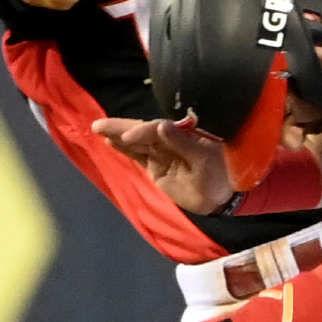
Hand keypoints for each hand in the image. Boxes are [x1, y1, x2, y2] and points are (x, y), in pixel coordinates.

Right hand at [93, 116, 233, 213]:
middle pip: (142, 131)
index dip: (142, 131)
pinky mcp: (157, 167)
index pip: (158, 129)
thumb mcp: (204, 159)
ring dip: (118, 136)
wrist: (222, 197)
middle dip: (121, 128)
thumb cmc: (220, 174)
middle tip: (99, 125)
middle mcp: (170, 140)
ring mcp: (162, 154)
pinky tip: (111, 142)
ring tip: (98, 129)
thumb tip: (161, 125)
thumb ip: (182, 143)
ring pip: (136, 143)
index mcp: (184, 133)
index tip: (129, 136)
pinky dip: (125, 150)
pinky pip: (138, 156)